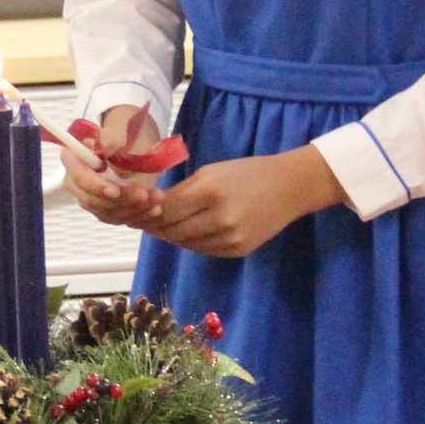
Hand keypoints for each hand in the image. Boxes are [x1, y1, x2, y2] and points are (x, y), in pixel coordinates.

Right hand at [63, 103, 168, 228]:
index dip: (96, 186)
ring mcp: (88, 198)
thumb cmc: (125, 136)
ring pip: (107, 212)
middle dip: (122, 200)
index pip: (79, 178)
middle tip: (145, 195)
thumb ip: (109, 141)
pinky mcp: (103, 210)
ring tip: (156, 197)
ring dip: (134, 208)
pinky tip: (155, 208)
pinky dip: (138, 214)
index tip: (116, 191)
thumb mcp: (120, 134)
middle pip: (92, 200)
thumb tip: (102, 149)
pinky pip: (118, 218)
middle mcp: (75, 182)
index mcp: (73, 158)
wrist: (135, 146)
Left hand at [146, 144, 344, 259]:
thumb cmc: (246, 172)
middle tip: (141, 220)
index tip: (134, 209)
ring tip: (161, 226)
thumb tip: (151, 206)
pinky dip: (189, 242)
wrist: (289, 188)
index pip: (166, 210)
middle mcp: (219, 219)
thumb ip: (182, 192)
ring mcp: (229, 239)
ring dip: (170, 235)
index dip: (147, 212)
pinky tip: (185, 232)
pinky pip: (202, 250)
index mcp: (210, 192)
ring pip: (185, 244)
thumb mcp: (210, 172)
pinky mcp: (236, 251)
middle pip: (172, 231)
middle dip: (155, 226)